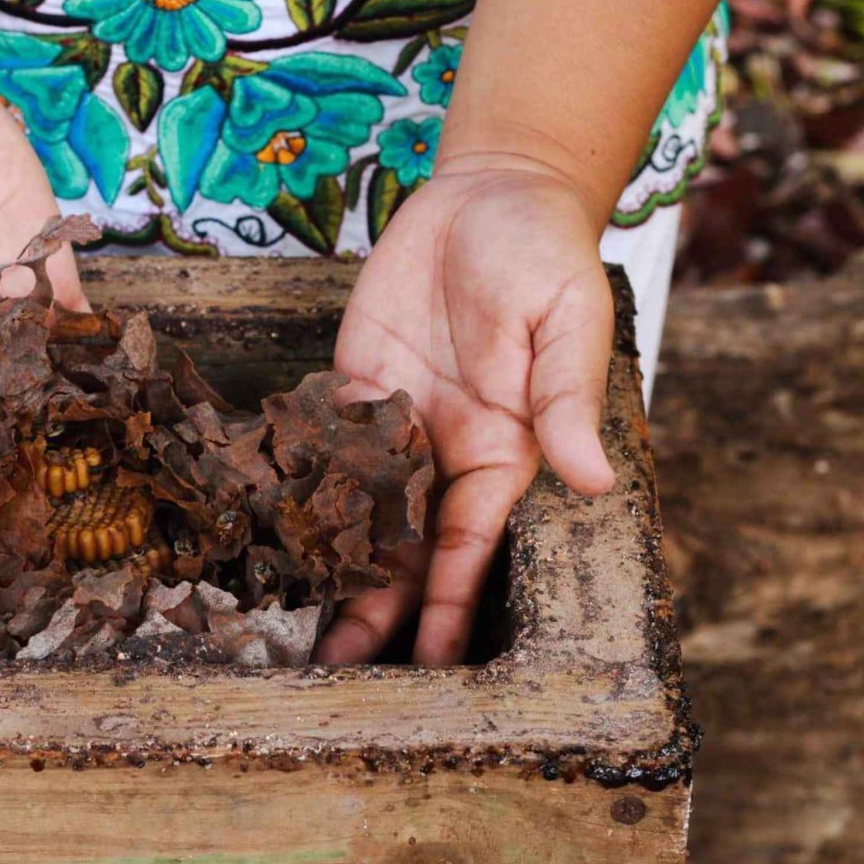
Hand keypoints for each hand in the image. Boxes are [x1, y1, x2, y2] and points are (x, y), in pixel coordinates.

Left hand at [316, 154, 616, 666]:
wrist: (490, 193)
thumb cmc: (545, 254)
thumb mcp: (568, 323)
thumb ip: (567, 400)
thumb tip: (593, 478)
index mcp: (503, 450)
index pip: (470, 544)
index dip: (450, 603)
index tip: (432, 663)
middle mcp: (445, 449)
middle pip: (406, 545)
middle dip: (377, 606)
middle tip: (337, 670)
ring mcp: (393, 420)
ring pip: (358, 508)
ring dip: (332, 562)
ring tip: (296, 622)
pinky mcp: (350, 384)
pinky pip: (320, 443)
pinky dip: (298, 487)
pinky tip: (270, 529)